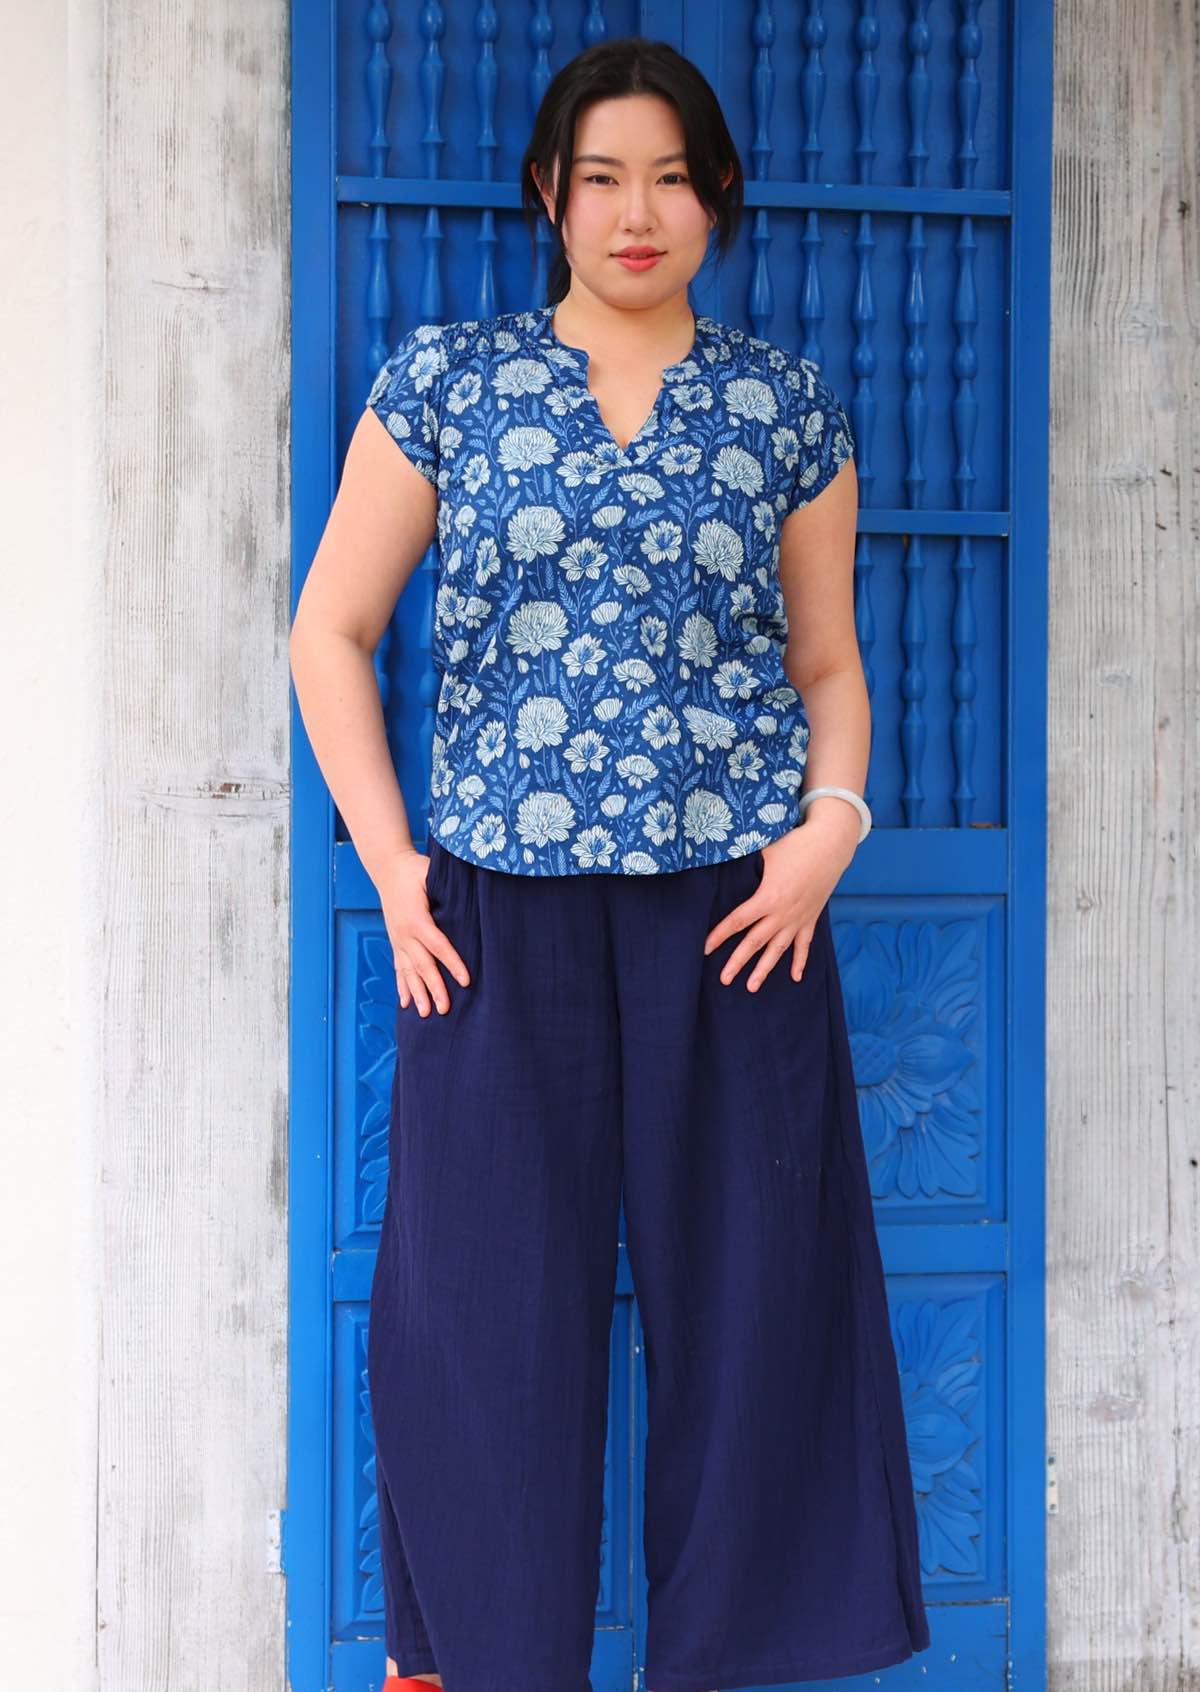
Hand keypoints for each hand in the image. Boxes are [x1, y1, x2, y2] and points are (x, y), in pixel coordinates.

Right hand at [381, 847, 470, 1015]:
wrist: (388, 867)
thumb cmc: (415, 870)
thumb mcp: (431, 873)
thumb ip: (448, 887)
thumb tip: (472, 896)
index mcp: (416, 918)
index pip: (438, 945)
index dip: (452, 964)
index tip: (466, 981)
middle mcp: (404, 933)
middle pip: (423, 965)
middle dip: (435, 988)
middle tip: (445, 1010)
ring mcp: (397, 939)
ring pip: (408, 971)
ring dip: (417, 994)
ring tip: (425, 1014)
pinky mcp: (395, 941)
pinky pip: (399, 968)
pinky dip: (402, 986)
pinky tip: (405, 1003)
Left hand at [702, 810, 858, 990]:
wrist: (830, 845)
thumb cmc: (794, 845)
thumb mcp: (764, 852)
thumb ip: (745, 864)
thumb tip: (723, 861)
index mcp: (767, 898)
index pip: (737, 921)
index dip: (719, 935)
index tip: (705, 948)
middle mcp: (782, 914)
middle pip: (755, 943)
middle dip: (738, 962)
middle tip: (724, 979)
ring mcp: (798, 919)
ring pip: (778, 950)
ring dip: (764, 970)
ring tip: (751, 987)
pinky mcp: (811, 918)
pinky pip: (804, 945)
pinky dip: (800, 961)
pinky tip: (795, 977)